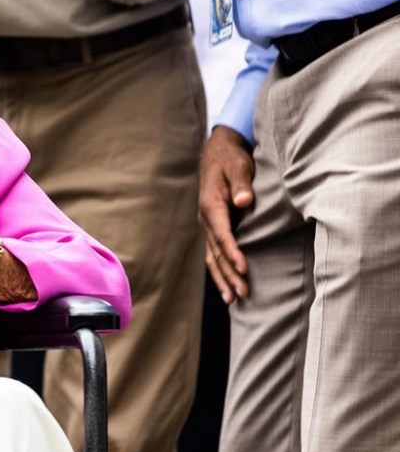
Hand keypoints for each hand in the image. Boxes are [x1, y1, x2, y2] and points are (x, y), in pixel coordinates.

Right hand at [198, 126, 254, 303]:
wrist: (218, 152)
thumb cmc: (231, 159)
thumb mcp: (239, 166)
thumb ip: (241, 184)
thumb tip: (244, 202)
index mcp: (211, 204)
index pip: (222, 233)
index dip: (232, 252)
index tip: (244, 268)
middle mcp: (206, 218)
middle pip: (216, 251)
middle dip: (229, 273)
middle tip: (243, 293)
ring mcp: (208, 224)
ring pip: (212, 256)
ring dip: (223, 278)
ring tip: (234, 299)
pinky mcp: (213, 227)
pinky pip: (213, 253)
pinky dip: (219, 270)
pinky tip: (227, 286)